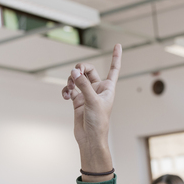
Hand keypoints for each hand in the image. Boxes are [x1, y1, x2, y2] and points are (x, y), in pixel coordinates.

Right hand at [62, 44, 121, 176]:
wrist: (90, 138)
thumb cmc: (98, 122)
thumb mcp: (92, 101)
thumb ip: (83, 84)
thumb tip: (74, 72)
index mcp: (108, 88)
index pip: (114, 69)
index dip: (116, 57)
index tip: (117, 45)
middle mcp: (98, 89)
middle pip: (89, 70)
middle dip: (81, 68)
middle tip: (75, 73)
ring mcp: (87, 94)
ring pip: (77, 78)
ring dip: (71, 80)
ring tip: (69, 88)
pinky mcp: (77, 101)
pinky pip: (70, 89)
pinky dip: (66, 90)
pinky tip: (65, 95)